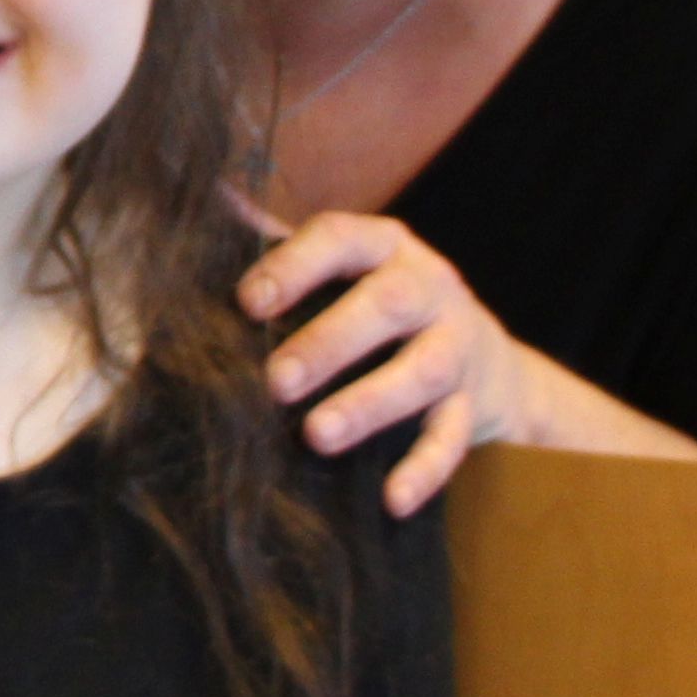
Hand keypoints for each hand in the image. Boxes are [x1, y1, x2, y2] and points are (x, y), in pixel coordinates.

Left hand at [233, 205, 540, 512]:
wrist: (487, 363)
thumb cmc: (379, 309)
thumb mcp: (342, 269)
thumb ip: (282, 244)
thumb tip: (209, 196)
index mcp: (384, 247)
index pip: (341, 238)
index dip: (295, 265)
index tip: (248, 301)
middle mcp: (428, 287)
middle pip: (386, 305)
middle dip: (329, 342)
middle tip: (276, 382)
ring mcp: (456, 346)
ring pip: (422, 372)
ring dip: (369, 403)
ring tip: (317, 436)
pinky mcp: (474, 405)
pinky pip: (454, 439)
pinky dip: (425, 470)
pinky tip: (393, 500)